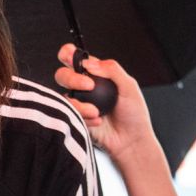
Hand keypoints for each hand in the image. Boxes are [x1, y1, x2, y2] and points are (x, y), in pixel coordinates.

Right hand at [54, 44, 158, 164]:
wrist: (131, 141)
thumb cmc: (133, 115)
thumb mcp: (129, 86)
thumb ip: (111, 69)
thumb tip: (90, 63)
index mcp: (96, 75)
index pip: (75, 59)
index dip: (68, 54)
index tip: (70, 55)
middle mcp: (83, 88)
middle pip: (62, 74)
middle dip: (72, 78)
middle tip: (89, 86)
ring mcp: (77, 103)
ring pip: (63, 95)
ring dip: (80, 102)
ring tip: (96, 111)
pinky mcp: (73, 118)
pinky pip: (68, 113)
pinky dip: (84, 116)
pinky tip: (97, 121)